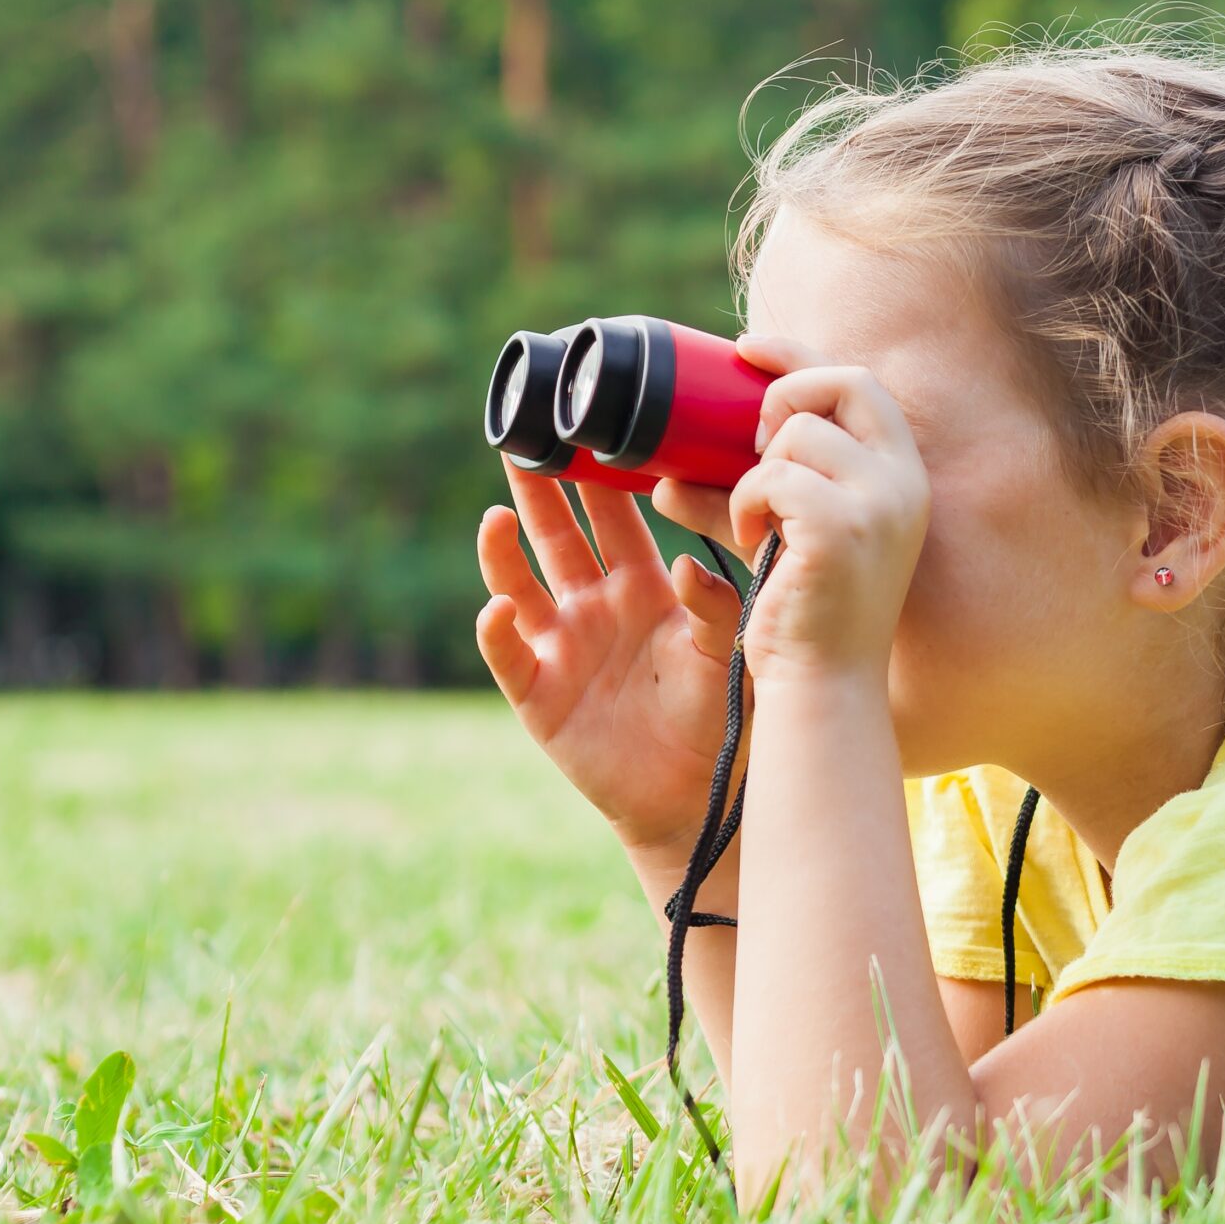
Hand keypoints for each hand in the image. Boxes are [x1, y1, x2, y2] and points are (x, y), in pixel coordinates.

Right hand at [476, 458, 745, 855]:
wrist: (697, 795)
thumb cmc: (719, 716)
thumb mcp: (727, 652)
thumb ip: (714, 606)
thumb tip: (687, 564)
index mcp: (642, 588)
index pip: (615, 519)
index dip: (599, 478)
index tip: (589, 428)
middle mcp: (595, 608)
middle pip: (557, 536)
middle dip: (540, 490)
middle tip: (524, 438)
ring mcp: (561, 648)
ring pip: (520, 584)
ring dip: (502, 550)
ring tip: (497, 515)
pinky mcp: (539, 695)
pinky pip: (509, 655)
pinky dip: (497, 630)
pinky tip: (499, 607)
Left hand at [724, 337, 929, 681]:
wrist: (823, 685)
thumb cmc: (805, 613)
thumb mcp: (781, 535)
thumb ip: (743, 492)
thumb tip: (666, 470)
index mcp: (902, 475)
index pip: (861, 382)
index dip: (801, 355)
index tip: (747, 348)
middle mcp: (904, 482)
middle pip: (843, 382)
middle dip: (783, 396)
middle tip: (749, 447)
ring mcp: (880, 503)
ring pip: (798, 434)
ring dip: (754, 473)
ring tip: (753, 520)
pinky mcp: (843, 527)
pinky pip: (773, 476)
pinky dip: (746, 503)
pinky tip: (752, 540)